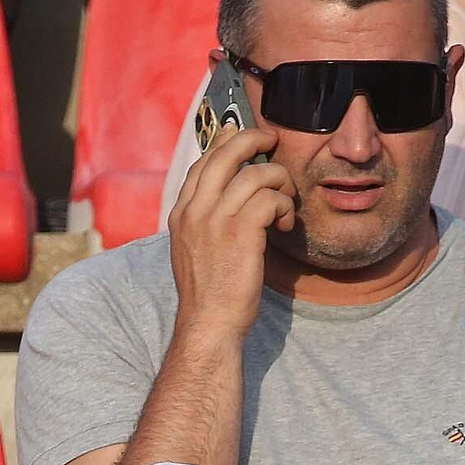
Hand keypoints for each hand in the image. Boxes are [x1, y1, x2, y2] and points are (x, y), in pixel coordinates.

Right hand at [167, 125, 295, 340]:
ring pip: (256, 172)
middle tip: (274, 144)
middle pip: (227, 152)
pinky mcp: (240, 231)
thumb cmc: (209, 291)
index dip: (227, 142)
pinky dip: (283, 207)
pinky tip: (283, 224)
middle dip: (256, 140)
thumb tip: (228, 187)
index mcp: (181, 214)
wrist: (209, 324)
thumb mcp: (196, 248)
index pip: (203, 161)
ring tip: (283, 203)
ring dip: (279, 182)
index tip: (247, 139)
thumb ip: (206, 214)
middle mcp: (194, 211)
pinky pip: (270, 197)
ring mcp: (215, 220)